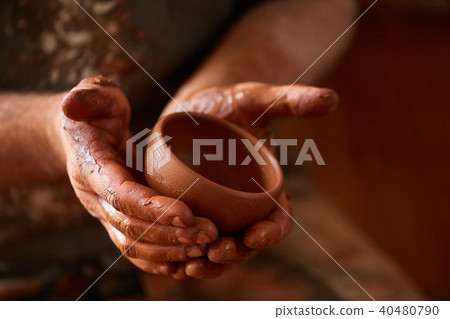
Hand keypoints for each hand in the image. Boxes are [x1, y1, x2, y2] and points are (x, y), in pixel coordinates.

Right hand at [55, 75, 218, 276]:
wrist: (82, 137)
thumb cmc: (95, 112)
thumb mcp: (95, 95)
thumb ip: (89, 96)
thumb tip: (73, 106)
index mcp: (90, 168)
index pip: (120, 195)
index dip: (151, 207)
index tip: (187, 212)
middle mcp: (95, 198)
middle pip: (131, 227)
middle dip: (170, 233)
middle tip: (209, 233)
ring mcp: (105, 213)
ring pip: (134, 245)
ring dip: (170, 250)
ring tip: (206, 246)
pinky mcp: (118, 220)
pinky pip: (136, 249)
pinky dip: (159, 259)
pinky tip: (187, 261)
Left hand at [162, 82, 337, 275]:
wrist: (199, 108)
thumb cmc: (232, 104)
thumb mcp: (258, 99)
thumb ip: (291, 100)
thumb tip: (331, 99)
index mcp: (268, 189)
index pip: (278, 219)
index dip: (270, 232)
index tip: (255, 236)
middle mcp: (245, 207)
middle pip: (247, 242)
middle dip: (235, 253)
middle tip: (215, 252)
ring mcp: (220, 212)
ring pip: (220, 249)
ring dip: (209, 263)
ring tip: (190, 266)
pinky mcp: (196, 211)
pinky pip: (194, 241)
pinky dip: (186, 255)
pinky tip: (171, 263)